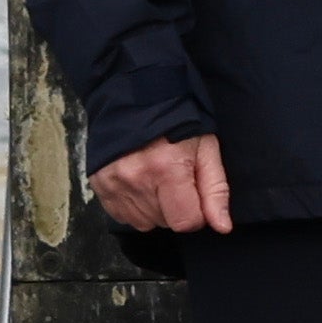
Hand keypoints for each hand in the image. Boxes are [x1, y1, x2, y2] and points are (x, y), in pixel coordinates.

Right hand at [88, 131, 234, 237]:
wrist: (133, 95)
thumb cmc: (176, 120)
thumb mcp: (205, 148)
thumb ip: (215, 190)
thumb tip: (222, 227)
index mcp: (167, 169)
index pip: (186, 222)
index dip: (196, 212)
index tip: (194, 192)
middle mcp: (136, 179)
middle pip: (165, 222)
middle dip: (175, 206)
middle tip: (173, 177)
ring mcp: (114, 183)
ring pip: (143, 222)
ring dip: (154, 207)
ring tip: (155, 178)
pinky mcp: (99, 185)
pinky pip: (122, 216)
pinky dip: (134, 205)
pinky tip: (139, 182)